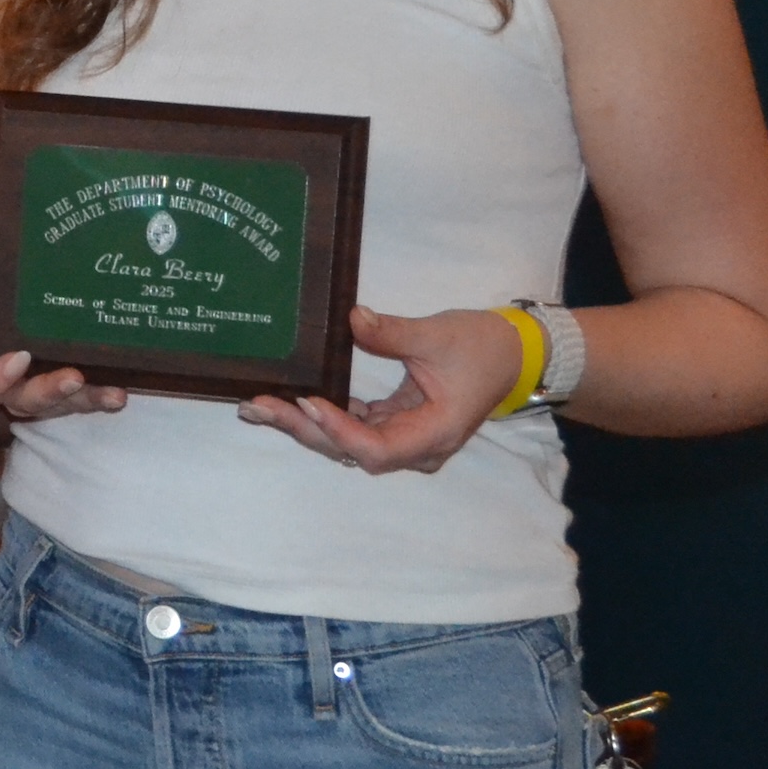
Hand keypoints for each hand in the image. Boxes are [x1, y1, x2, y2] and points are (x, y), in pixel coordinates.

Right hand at [0, 227, 120, 419]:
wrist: (7, 321)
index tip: (18, 358)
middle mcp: (11, 389)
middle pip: (25, 402)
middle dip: (50, 391)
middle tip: (73, 376)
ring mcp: (43, 396)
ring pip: (59, 406)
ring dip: (85, 399)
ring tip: (111, 390)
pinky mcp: (70, 395)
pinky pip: (86, 402)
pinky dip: (102, 398)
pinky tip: (122, 391)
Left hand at [240, 305, 519, 473]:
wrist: (512, 354)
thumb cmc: (481, 346)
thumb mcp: (438, 335)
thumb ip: (393, 333)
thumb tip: (353, 319)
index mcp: (433, 434)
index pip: (376, 448)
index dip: (339, 431)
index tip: (306, 402)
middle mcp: (415, 447)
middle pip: (350, 449)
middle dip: (302, 428)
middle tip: (256, 407)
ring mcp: (403, 439)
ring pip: (345, 442)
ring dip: (302, 424)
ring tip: (255, 407)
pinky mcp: (393, 424)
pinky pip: (350, 427)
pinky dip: (318, 415)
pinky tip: (282, 401)